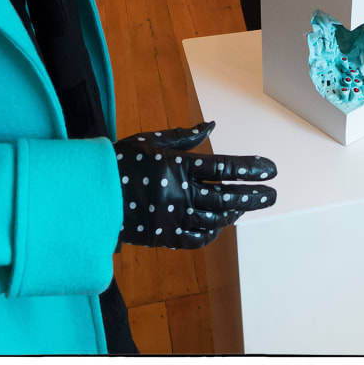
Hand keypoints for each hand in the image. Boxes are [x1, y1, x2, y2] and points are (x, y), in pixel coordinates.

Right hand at [114, 121, 276, 248]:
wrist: (91, 194)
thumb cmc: (122, 161)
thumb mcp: (152, 140)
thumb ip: (184, 135)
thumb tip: (211, 125)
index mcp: (179, 166)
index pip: (225, 168)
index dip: (251, 169)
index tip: (271, 170)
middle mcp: (181, 193)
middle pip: (227, 198)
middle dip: (253, 196)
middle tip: (272, 196)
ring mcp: (174, 217)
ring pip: (215, 219)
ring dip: (235, 214)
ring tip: (246, 207)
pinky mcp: (165, 235)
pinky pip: (196, 239)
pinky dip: (211, 233)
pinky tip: (219, 226)